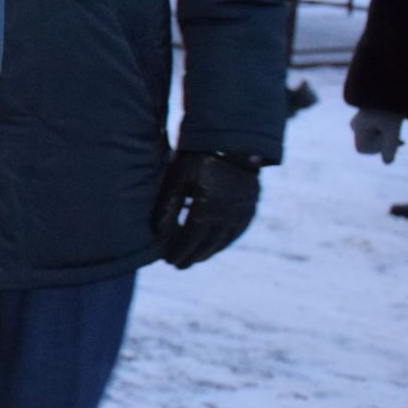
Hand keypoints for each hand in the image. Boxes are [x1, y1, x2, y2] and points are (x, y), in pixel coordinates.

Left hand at [150, 150, 259, 268]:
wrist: (232, 141)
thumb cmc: (197, 157)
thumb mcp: (176, 177)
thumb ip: (168, 205)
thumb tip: (157, 232)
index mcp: (206, 209)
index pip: (190, 239)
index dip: (179, 251)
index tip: (168, 261)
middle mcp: (227, 215)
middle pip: (207, 244)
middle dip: (191, 256)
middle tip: (178, 265)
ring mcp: (242, 212)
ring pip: (223, 240)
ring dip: (208, 252)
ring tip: (194, 258)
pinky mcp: (250, 207)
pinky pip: (237, 231)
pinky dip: (224, 241)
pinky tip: (216, 245)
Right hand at [351, 108, 401, 162]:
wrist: (387, 83)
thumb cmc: (390, 107)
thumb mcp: (392, 129)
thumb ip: (390, 147)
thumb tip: (387, 163)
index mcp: (357, 128)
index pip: (363, 150)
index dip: (377, 149)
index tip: (389, 139)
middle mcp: (356, 124)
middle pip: (368, 143)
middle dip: (383, 141)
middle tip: (395, 130)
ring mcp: (360, 120)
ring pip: (373, 135)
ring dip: (386, 133)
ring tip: (395, 122)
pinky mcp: (367, 116)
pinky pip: (374, 128)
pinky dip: (385, 128)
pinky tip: (393, 120)